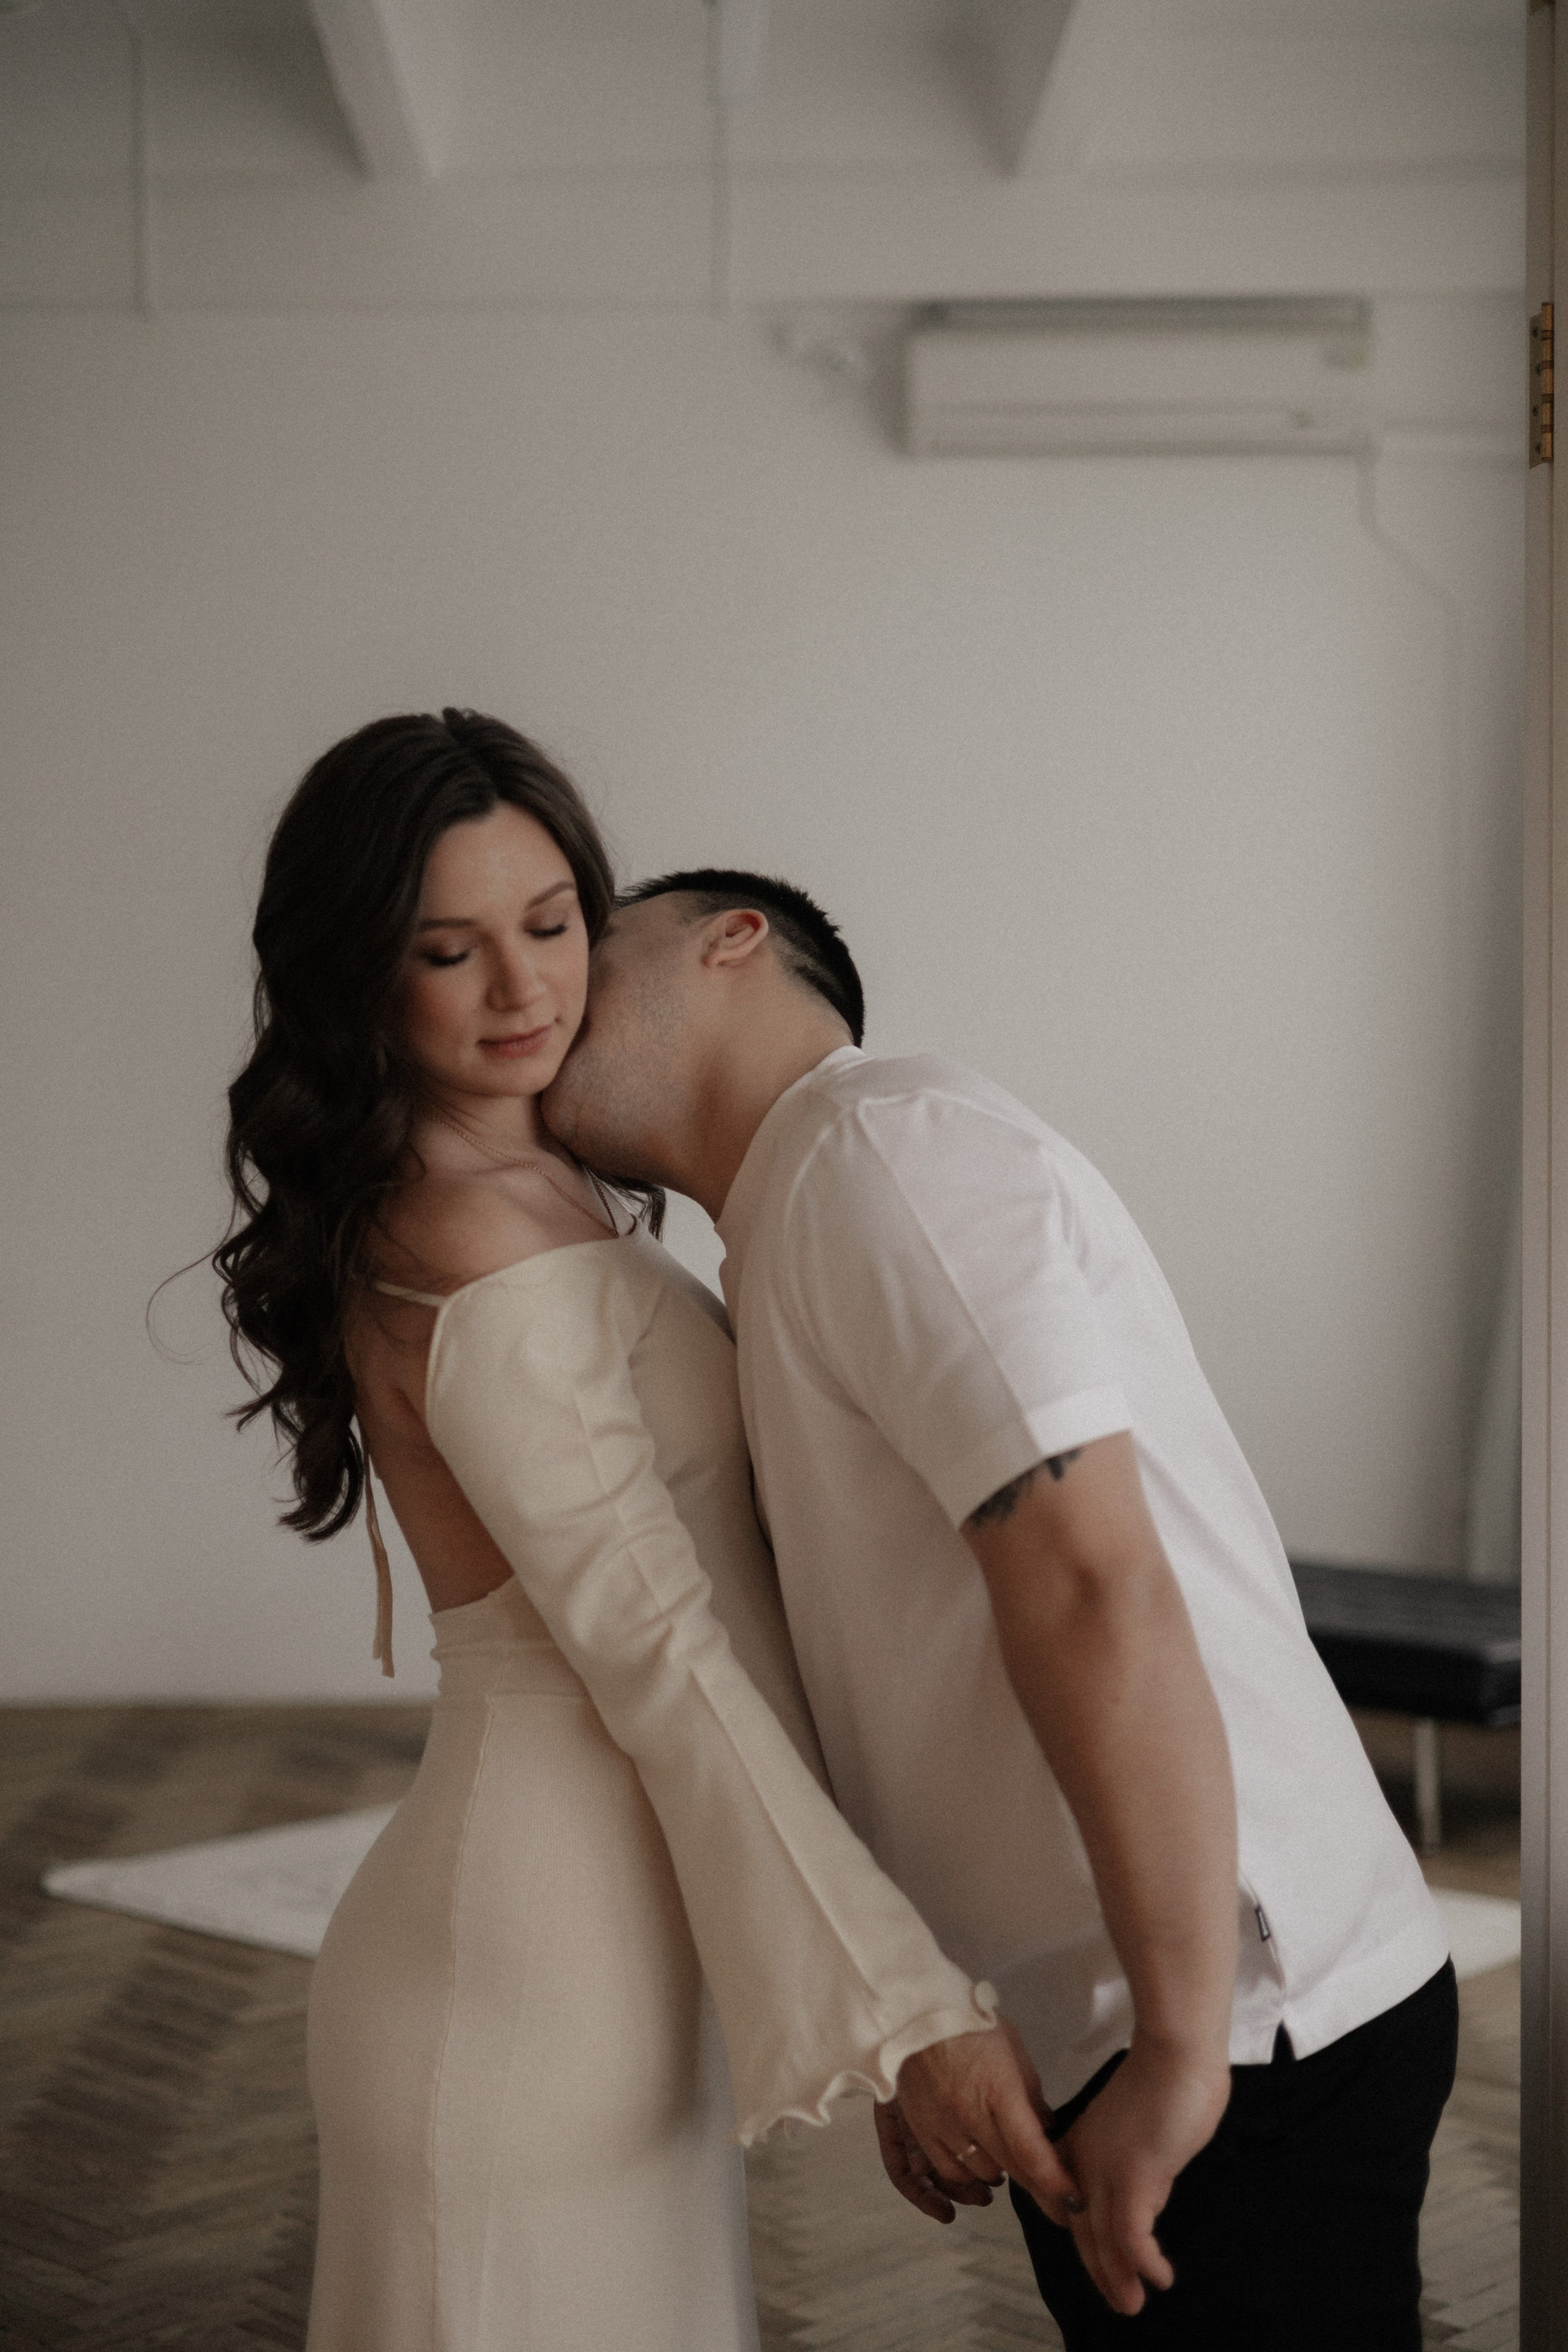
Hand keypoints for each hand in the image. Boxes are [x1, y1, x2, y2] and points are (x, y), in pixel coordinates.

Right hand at [891, 2016, 1083, 2227]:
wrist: (911, 2012)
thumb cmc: (970, 2021)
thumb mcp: (1012, 2046)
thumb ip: (1031, 2091)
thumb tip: (1046, 2128)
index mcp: (999, 2090)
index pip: (1031, 2151)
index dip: (1055, 2183)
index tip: (1074, 2203)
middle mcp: (970, 2115)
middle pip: (1011, 2168)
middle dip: (1040, 2192)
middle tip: (1060, 2209)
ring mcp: (943, 2125)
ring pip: (981, 2173)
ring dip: (1004, 2175)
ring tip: (1015, 2168)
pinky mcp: (921, 2129)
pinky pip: (948, 2169)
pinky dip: (968, 2176)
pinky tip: (980, 2168)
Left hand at [1055, 2036, 1230, 2317]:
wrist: (1176, 2048)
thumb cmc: (1168, 2076)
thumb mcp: (1141, 2123)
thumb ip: (1138, 2154)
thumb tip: (1149, 2185)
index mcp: (1082, 2143)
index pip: (1073, 2204)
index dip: (1088, 2239)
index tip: (1104, 2263)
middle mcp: (1085, 2159)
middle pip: (1083, 2228)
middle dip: (1099, 2269)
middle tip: (1118, 2299)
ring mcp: (1105, 2168)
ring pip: (1103, 2238)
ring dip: (1118, 2277)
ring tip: (1131, 2304)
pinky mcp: (1133, 2175)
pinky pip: (1132, 2234)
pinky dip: (1145, 2261)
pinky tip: (1160, 2276)